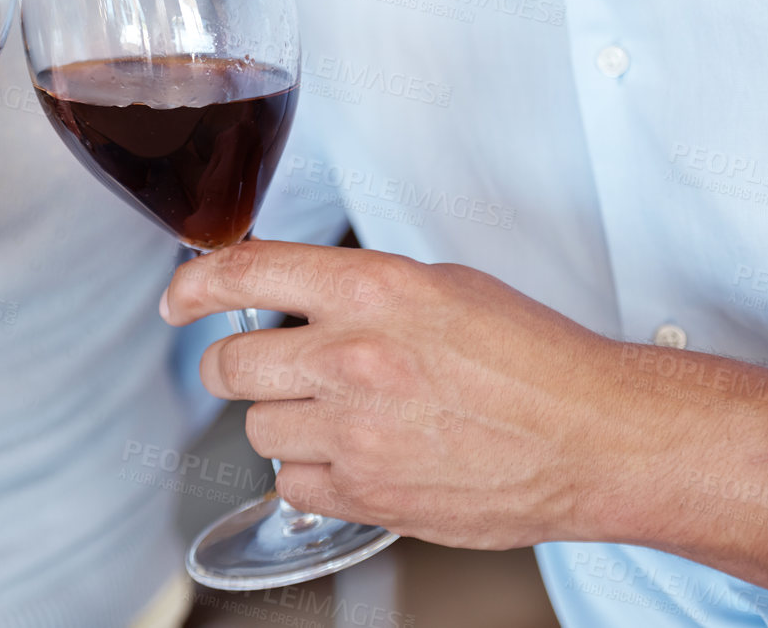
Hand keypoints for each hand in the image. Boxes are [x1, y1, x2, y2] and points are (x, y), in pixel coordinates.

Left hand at [161, 239, 638, 548]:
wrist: (591, 436)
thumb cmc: (528, 354)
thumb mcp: (437, 283)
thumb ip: (356, 288)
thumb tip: (291, 294)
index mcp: (369, 288)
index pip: (243, 272)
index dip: (191, 283)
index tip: (177, 297)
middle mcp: (351, 356)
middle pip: (228, 364)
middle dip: (237, 363)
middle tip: (265, 364)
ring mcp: (355, 433)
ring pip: (257, 428)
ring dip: (282, 418)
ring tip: (340, 412)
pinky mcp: (368, 495)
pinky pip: (294, 485)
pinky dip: (313, 472)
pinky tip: (357, 455)